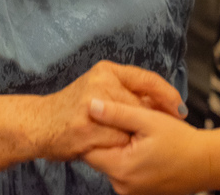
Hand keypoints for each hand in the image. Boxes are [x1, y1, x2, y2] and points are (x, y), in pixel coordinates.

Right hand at [34, 61, 186, 161]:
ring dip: (132, 138)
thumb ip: (126, 94)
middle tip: (162, 131)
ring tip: (129, 142)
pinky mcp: (87, 126)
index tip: (180, 110)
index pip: (147, 80)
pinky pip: (115, 141)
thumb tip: (161, 103)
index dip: (167, 95)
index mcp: (107, 71)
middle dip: (152, 121)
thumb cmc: (72, 110)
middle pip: (141, 106)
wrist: (38, 124)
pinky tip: (112, 148)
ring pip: (130, 126)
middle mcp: (101, 82)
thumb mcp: (99, 90)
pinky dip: (118, 148)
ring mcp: (93, 104)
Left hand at [84, 99, 214, 194]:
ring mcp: (130, 192)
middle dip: (109, 139)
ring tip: (140, 135)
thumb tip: (90, 105)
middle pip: (100, 157)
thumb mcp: (149, 120)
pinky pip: (124, 172)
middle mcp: (121, 186)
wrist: (207, 163)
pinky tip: (145, 147)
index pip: (89, 149)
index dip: (95, 130)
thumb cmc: (181, 140)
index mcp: (120, 168)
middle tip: (129, 124)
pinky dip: (130, 159)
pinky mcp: (139, 193)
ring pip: (112, 164)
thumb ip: (117, 112)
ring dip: (120, 148)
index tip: (106, 117)